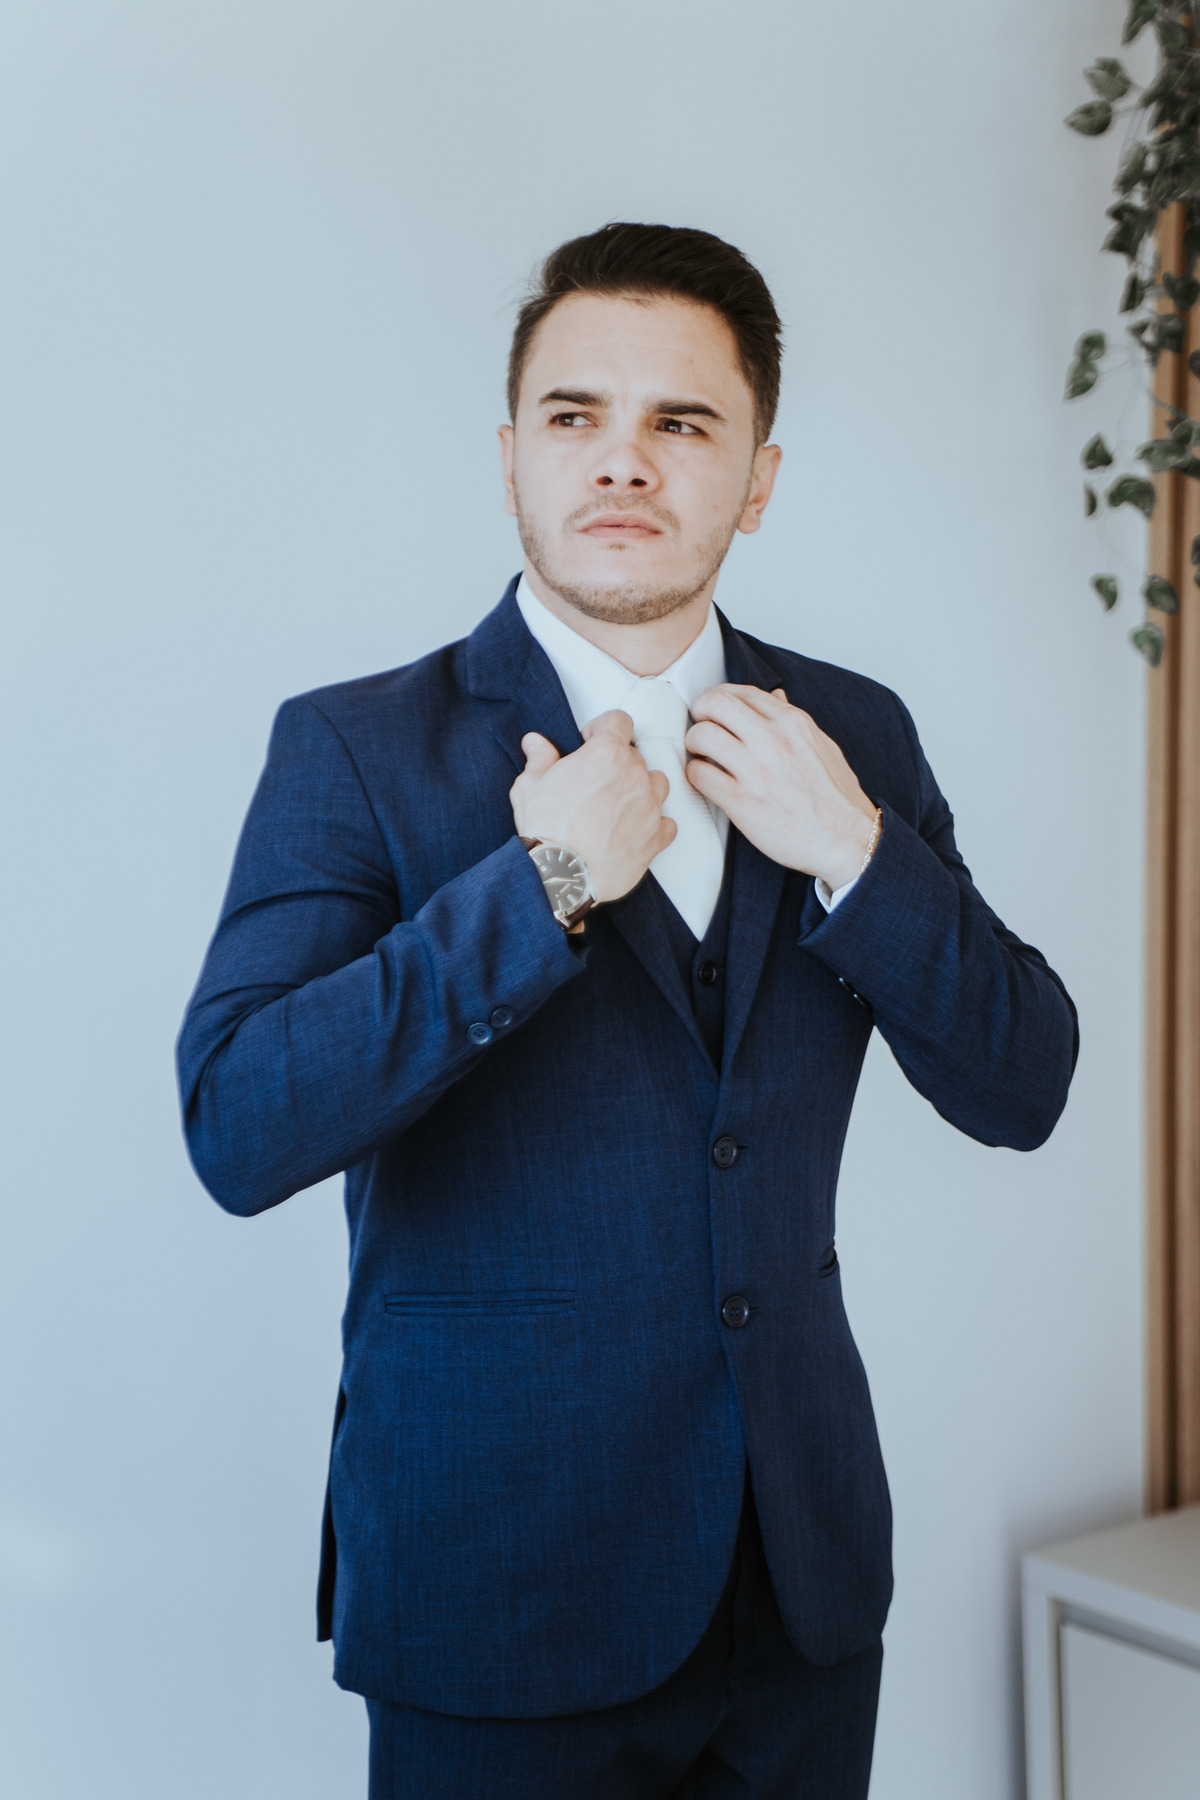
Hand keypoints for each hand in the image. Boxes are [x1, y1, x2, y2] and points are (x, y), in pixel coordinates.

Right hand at [510, 710, 676, 903]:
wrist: (560, 873)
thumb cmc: (546, 830)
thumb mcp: (530, 786)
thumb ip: (539, 759)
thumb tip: (536, 744)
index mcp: (606, 753)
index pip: (619, 721)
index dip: (603, 728)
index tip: (592, 741)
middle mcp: (634, 775)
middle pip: (635, 756)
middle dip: (616, 765)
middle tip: (595, 783)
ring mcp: (650, 806)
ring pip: (657, 784)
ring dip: (642, 789)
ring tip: (618, 805)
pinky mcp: (656, 837)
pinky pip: (667, 823)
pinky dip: (655, 825)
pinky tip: (634, 831)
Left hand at [684, 685, 876, 889]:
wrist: (848, 840)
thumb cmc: (836, 798)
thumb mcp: (822, 746)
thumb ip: (794, 720)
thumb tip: (776, 696)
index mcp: (793, 722)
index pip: (741, 692)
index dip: (721, 699)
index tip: (716, 712)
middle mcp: (773, 740)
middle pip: (714, 703)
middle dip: (700, 712)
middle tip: (702, 728)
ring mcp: (756, 771)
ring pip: (701, 735)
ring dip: (693, 744)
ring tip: (702, 756)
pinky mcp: (742, 803)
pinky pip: (700, 774)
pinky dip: (695, 774)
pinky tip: (706, 781)